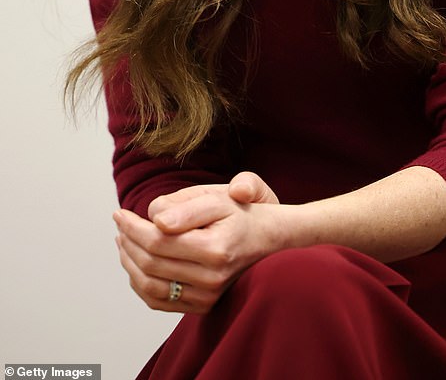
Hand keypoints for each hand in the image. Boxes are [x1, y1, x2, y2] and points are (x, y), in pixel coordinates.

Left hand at [114, 172, 283, 313]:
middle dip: (128, 242)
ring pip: (150, 286)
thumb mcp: (218, 198)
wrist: (269, 238)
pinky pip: (160, 301)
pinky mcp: (204, 305)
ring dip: (129, 263)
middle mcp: (212, 278)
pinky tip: (135, 263)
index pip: (157, 241)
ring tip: (124, 242)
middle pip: (151, 264)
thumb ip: (186, 207)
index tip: (119, 213)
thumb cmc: (241, 212)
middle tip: (120, 224)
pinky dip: (140, 284)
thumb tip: (155, 219)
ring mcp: (208, 296)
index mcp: (215, 249)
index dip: (132, 227)